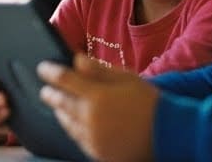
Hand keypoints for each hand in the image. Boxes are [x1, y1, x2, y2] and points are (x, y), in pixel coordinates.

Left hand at [38, 54, 156, 161]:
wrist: (168, 133)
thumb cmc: (149, 101)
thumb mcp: (126, 78)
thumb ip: (98, 69)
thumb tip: (75, 59)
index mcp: (98, 96)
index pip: (64, 80)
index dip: (50, 72)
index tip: (43, 67)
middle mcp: (91, 118)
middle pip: (61, 103)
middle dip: (50, 94)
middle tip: (45, 89)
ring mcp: (94, 138)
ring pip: (67, 123)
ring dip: (60, 112)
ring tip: (58, 106)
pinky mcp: (99, 153)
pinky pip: (79, 139)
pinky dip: (73, 129)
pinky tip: (74, 123)